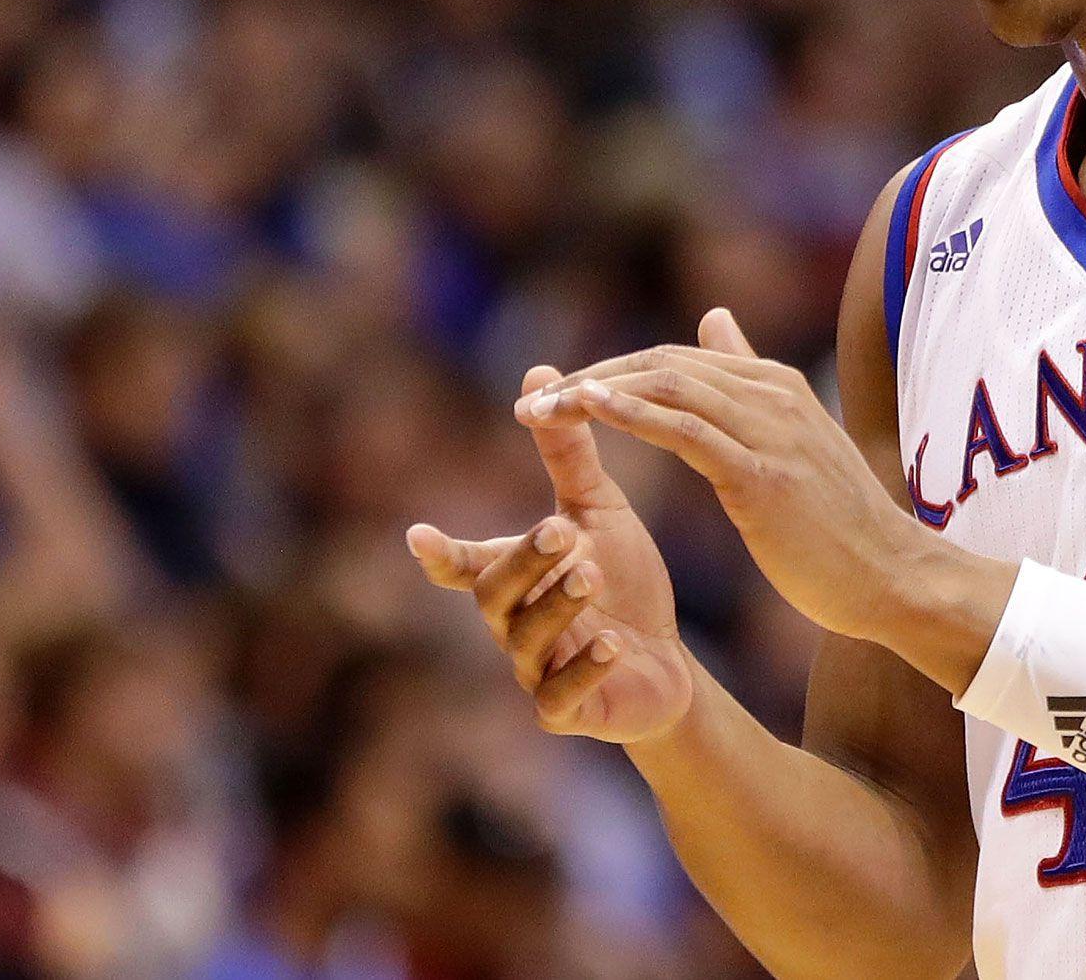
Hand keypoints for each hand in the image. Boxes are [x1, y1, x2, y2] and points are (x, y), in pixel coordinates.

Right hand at [410, 367, 692, 742]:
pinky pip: (564, 696)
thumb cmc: (623, 584)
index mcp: (515, 578)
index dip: (443, 555)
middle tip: (560, 531)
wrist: (667, 664)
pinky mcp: (569, 712)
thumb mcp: (597, 512)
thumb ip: (567, 454)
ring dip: (558, 608)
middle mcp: (513, 625)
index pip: (467, 565)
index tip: (418, 535)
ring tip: (591, 576)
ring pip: (527, 642)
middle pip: (496, 595)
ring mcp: (537, 672)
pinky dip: (586, 669)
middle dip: (525, 562)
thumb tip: (539, 373)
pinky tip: (613, 645)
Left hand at [521, 310, 964, 650]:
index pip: (673, 361)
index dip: (609, 372)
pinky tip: (591, 411)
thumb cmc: (838, 520)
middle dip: (589, 379)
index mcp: (772, 384)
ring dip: (594, 394)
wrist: (890, 575)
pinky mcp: (762, 474)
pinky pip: (687, 431)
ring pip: (667, 388)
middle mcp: (771, 393)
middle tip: (530, 403)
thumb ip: (746, 376)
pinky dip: (634, 414)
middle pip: (660, 366)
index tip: (554, 393)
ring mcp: (769, 430)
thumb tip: (713, 315)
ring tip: (540, 410)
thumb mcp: (790, 435)